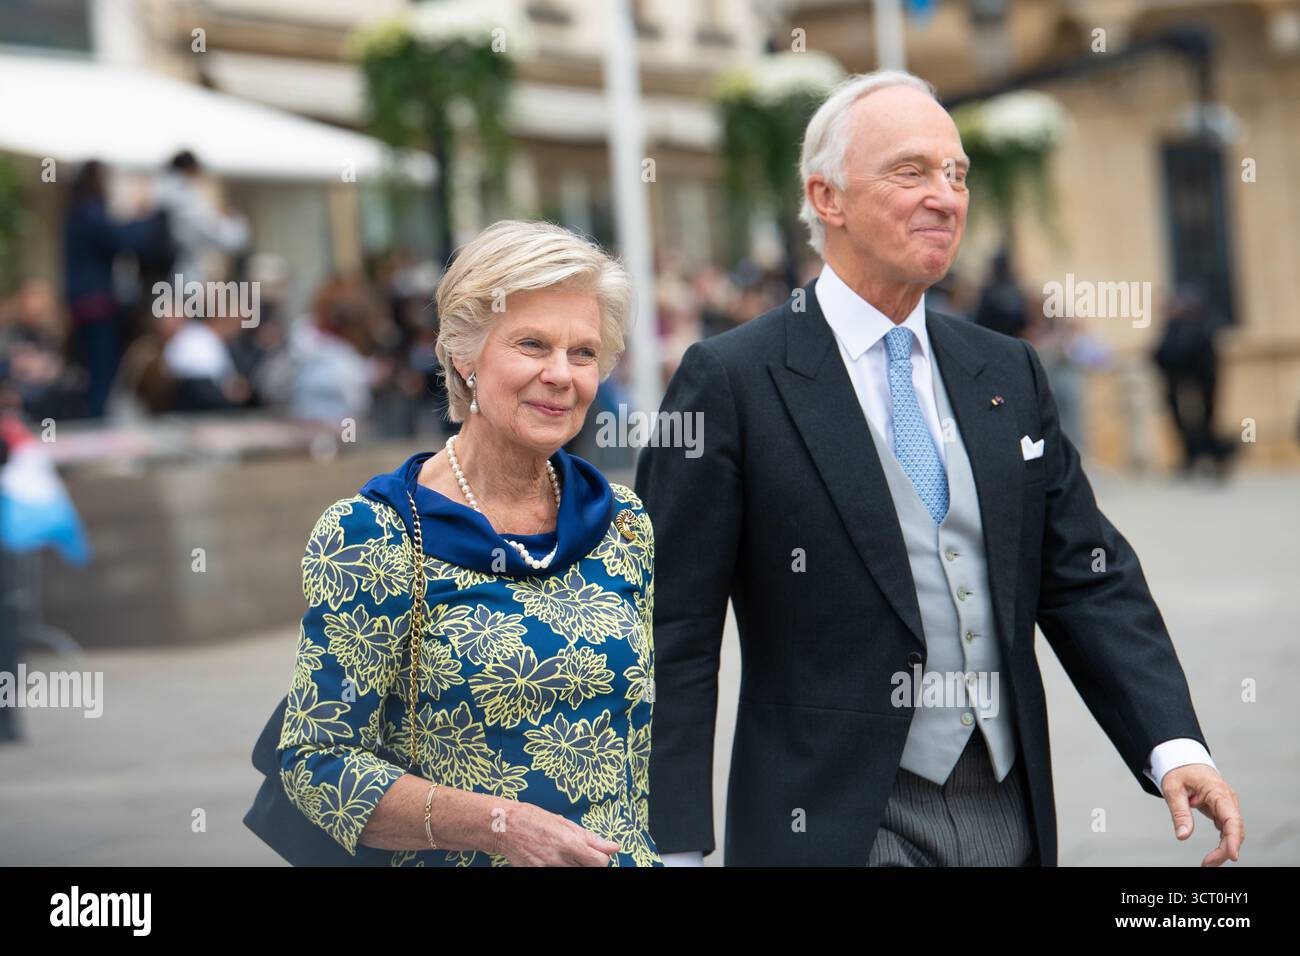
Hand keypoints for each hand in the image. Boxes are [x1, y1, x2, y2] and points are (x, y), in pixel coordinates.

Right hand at [496, 802, 620, 866]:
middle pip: (588, 870)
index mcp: (570, 843)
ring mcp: (547, 868)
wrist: (504, 826)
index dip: (602, 858)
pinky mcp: (536, 873)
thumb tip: (614, 847)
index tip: (597, 853)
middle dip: (587, 862)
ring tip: (560, 851)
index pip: (600, 863)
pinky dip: (556, 865)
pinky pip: (554, 872)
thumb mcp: (564, 822)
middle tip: (579, 853)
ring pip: (572, 871)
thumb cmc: (533, 818)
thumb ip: (591, 838)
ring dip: (572, 864)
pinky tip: (547, 855)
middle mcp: (560, 859)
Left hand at [1161, 764, 1243, 865]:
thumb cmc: (1179, 771)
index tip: (1232, 855)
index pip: (1232, 818)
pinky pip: (1227, 829)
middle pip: (1235, 829)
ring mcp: (1227, 806)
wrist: (1183, 760)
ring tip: (1209, 863)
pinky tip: (1215, 854)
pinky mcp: (1222, 811)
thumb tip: (1182, 836)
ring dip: (1225, 848)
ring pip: (1233, 831)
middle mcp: (1227, 800)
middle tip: (1208, 864)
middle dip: (1226, 849)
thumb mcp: (1173, 788)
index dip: (1234, 838)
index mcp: (1218, 791)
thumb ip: (1180, 812)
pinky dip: (1223, 842)